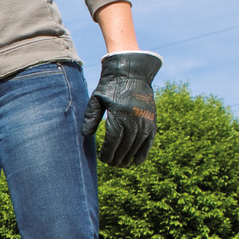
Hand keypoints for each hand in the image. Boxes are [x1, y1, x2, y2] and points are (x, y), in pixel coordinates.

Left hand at [80, 51, 160, 167]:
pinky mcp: (153, 120)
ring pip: (137, 145)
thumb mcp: (96, 98)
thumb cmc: (111, 87)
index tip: (103, 159)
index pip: (113, 141)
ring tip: (121, 164)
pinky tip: (137, 161)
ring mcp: (145, 120)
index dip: (108, 153)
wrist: (132, 73)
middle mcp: (134, 119)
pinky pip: (149, 141)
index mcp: (119, 114)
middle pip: (125, 146)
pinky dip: (144, 152)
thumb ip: (91, 117)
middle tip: (111, 164)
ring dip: (129, 158)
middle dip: (117, 158)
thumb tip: (85, 136)